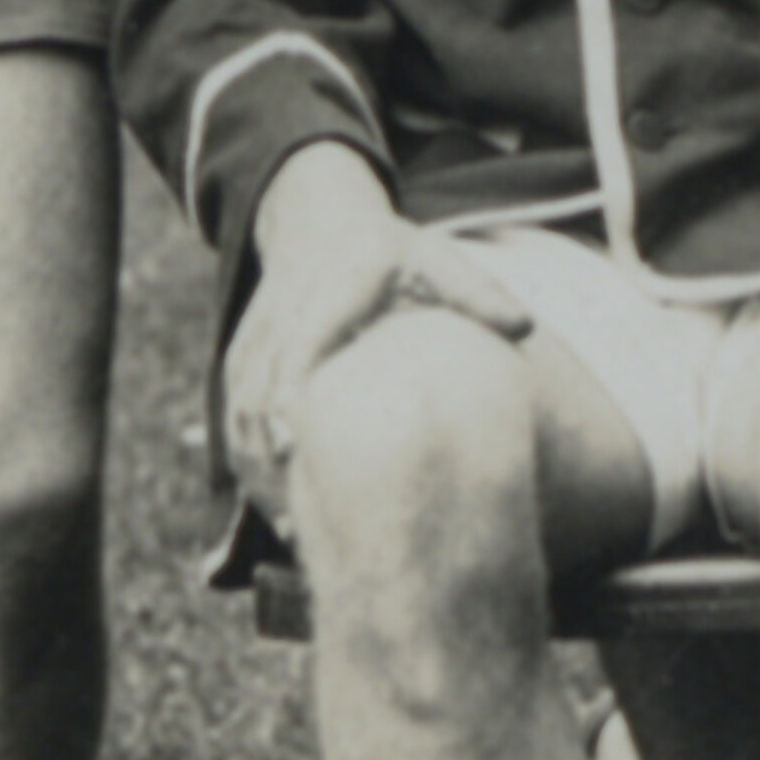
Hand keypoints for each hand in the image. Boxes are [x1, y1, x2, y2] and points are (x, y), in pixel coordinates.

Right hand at [223, 141, 533, 503]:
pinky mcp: (240, 366)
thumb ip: (475, 291)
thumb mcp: (432, 257)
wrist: (319, 225)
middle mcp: (276, 329)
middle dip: (274, 469)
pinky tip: (279, 510)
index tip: (302, 460)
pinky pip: (234, 423)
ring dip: (258, 478)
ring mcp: (251, 351)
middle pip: (259, 408)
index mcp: (320, 305)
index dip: (291, 415)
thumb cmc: (387, 251)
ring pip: (241, 423)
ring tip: (295, 535)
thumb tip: (524, 326)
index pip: (295, 364)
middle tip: (304, 529)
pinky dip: (249, 467)